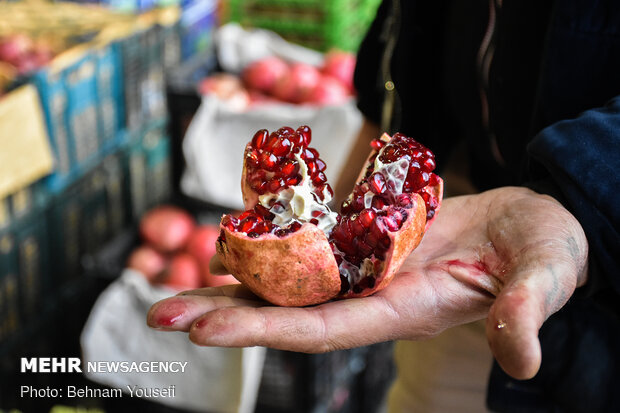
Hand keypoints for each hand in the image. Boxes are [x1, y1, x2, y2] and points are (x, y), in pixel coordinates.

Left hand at [147, 187, 587, 379]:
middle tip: (162, 312)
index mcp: (406, 310)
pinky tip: (233, 247)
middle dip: (229, 313)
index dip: (268, 329)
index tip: (207, 330)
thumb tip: (523, 359)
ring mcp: (369, 267)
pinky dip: (273, 246)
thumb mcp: (545, 277)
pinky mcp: (370, 240)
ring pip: (293, 278)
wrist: (532, 228)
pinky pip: (313, 245)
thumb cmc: (545, 253)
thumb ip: (529, 311)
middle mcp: (376, 295)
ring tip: (179, 283)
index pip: (327, 328)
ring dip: (238, 279)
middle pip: (292, 310)